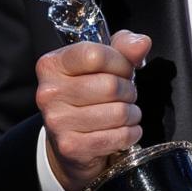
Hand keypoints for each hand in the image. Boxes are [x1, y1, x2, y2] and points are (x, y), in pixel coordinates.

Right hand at [36, 30, 151, 190]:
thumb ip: (124, 47)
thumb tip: (141, 44)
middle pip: (110, 85)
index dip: (120, 63)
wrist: (70, 141)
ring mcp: (57, 122)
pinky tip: (123, 130)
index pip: (95, 55)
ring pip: (118, 112)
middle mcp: (49, 93)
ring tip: (124, 113)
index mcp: (53, 65)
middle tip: (124, 96)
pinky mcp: (71, 147)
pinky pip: (118, 136)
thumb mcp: (103, 63)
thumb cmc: (89, 94)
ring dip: (131, 114)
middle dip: (128, 91)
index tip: (123, 70)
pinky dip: (130, 134)